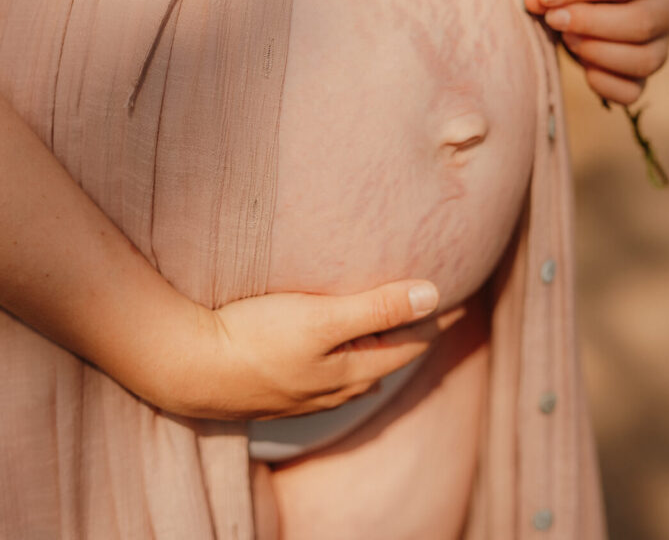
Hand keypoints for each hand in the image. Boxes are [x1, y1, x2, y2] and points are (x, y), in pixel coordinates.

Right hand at [173, 281, 462, 420]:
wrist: (187, 367)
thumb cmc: (256, 337)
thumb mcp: (323, 318)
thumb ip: (378, 307)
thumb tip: (433, 295)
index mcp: (353, 370)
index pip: (410, 343)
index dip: (436, 319)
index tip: (459, 299)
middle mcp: (335, 389)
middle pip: (387, 359)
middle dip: (411, 335)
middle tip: (431, 311)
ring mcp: (306, 395)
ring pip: (357, 372)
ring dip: (377, 349)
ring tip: (388, 329)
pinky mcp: (278, 389)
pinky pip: (328, 377)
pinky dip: (345, 359)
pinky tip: (334, 354)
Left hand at [524, 0, 668, 104]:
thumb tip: (535, 0)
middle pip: (640, 22)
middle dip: (588, 23)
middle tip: (552, 18)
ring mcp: (661, 45)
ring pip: (641, 61)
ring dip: (594, 51)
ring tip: (565, 36)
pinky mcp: (644, 77)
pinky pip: (630, 92)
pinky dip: (601, 83)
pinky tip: (581, 64)